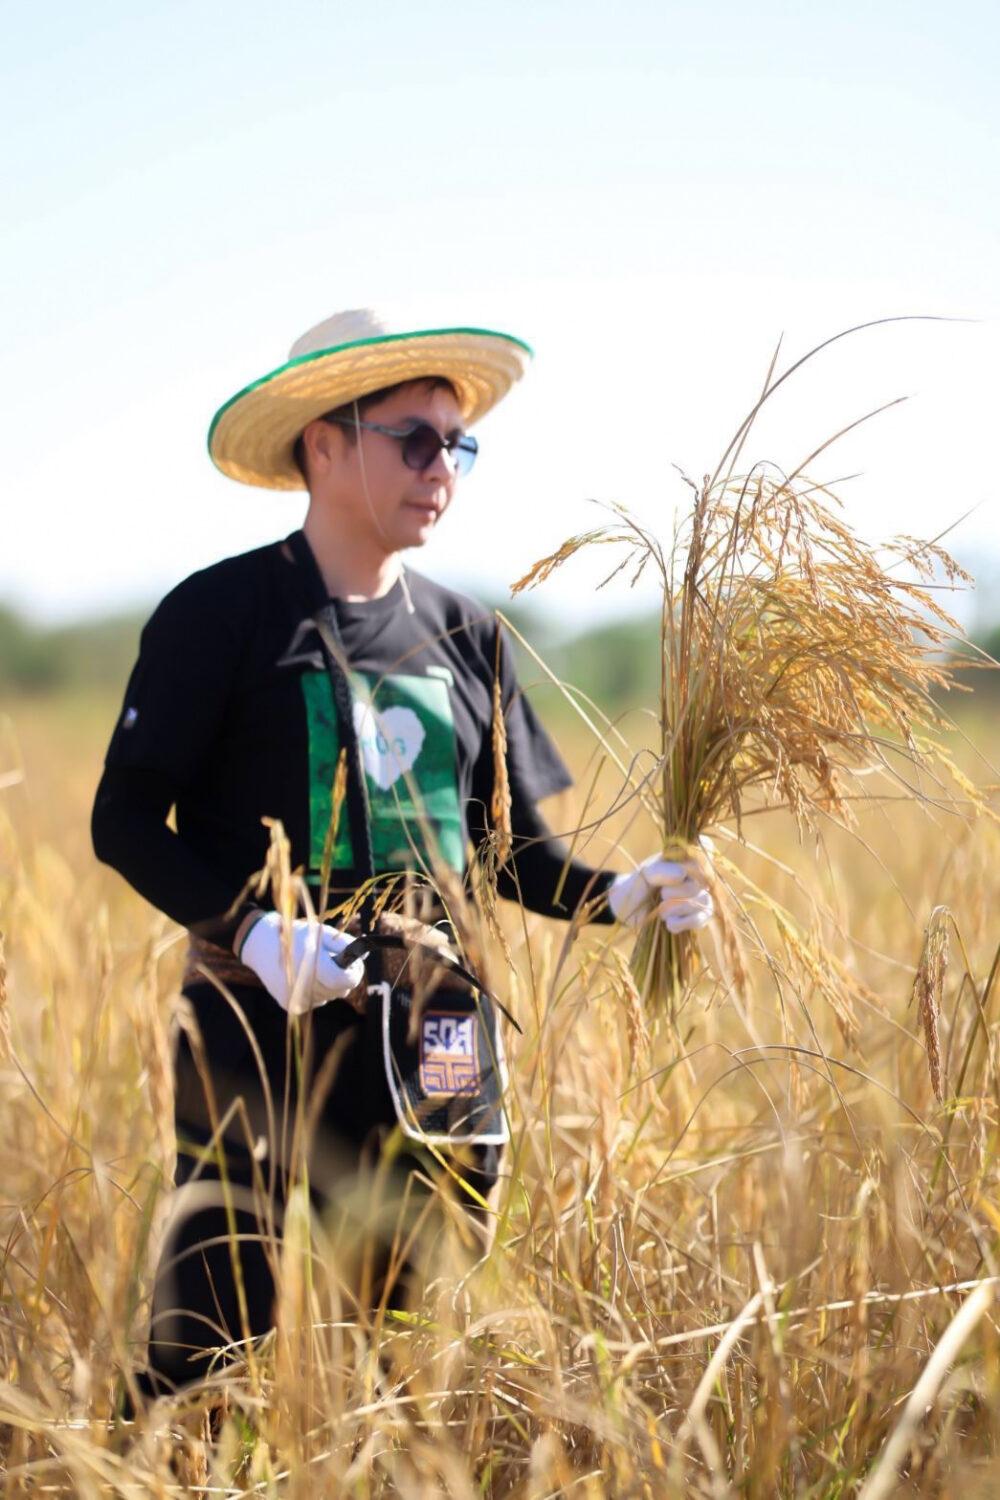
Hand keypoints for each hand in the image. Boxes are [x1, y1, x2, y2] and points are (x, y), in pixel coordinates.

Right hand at [238, 912, 365, 1014]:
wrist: (262, 945)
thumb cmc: (297, 935)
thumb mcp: (321, 932)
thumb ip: (344, 945)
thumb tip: (363, 957)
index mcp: (310, 963)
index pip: (344, 980)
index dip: (355, 973)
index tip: (355, 965)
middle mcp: (302, 984)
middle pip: (340, 990)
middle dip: (343, 977)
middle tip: (335, 962)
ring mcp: (295, 998)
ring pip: (329, 997)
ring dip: (329, 985)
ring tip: (315, 967)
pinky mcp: (291, 1006)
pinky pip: (316, 1001)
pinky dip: (316, 991)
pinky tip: (304, 977)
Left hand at [608, 851, 713, 933]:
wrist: (630, 906)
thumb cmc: (640, 883)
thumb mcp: (645, 873)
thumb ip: (660, 870)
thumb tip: (682, 874)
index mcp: (686, 858)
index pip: (704, 852)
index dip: (695, 864)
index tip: (679, 874)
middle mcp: (696, 875)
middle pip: (700, 884)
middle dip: (678, 893)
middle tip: (661, 895)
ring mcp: (699, 895)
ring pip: (704, 901)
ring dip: (680, 908)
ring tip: (662, 912)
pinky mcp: (698, 915)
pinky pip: (701, 919)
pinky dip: (684, 923)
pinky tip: (669, 923)